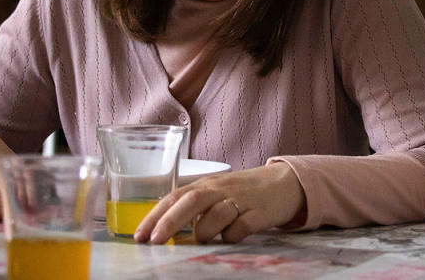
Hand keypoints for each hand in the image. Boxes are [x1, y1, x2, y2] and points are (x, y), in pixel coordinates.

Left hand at [134, 162, 304, 243]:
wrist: (285, 183)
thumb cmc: (244, 192)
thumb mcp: (217, 192)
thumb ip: (194, 207)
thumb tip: (163, 231)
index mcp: (208, 184)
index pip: (175, 196)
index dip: (155, 215)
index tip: (139, 236)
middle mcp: (222, 189)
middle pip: (192, 200)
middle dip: (170, 222)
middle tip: (154, 241)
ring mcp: (242, 199)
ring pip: (217, 214)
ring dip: (204, 231)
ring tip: (204, 239)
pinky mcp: (260, 212)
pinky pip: (242, 227)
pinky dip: (233, 236)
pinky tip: (233, 236)